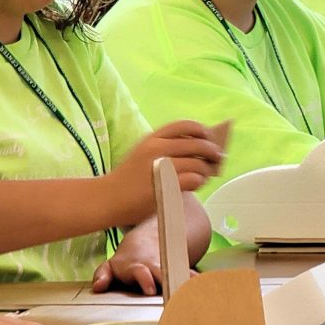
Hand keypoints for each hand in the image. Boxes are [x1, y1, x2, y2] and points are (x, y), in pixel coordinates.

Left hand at [90, 228, 196, 295]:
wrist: (146, 241)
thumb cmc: (126, 261)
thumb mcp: (110, 266)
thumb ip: (103, 275)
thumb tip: (97, 287)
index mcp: (135, 268)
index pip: (140, 273)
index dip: (145, 279)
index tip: (150, 289)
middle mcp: (152, 266)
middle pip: (161, 272)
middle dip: (167, 280)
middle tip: (174, 290)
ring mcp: (165, 267)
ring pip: (175, 272)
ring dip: (183, 279)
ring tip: (194, 287)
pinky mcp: (175, 268)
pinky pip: (185, 272)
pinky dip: (192, 278)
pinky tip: (202, 283)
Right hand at [104, 120, 224, 226]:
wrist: (107, 199)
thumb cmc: (130, 178)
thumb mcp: (146, 153)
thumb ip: (169, 148)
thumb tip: (203, 148)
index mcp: (153, 137)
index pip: (186, 125)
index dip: (202, 131)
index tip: (209, 138)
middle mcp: (157, 148)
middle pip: (198, 144)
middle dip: (213, 151)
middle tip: (218, 158)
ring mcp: (161, 167)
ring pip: (198, 163)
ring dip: (207, 170)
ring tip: (205, 175)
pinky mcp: (164, 186)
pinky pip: (194, 180)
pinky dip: (199, 182)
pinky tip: (196, 185)